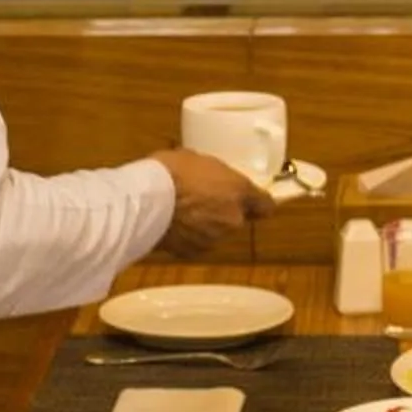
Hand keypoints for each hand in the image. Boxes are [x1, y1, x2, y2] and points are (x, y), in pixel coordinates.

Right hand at [153, 148, 271, 256]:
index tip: (253, 202)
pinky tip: (172, 226)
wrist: (145, 201)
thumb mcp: (196, 159)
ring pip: (217, 233)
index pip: (266, 206)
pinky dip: (189, 238)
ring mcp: (215, 238)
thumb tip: (210, 177)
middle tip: (202, 200)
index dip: (258, 204)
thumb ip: (213, 174)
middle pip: (238, 219)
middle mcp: (234, 218)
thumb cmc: (169, 172)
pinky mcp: (195, 252)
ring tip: (182, 212)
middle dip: (223, 212)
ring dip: (206, 226)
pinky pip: (197, 244)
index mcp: (239, 191)